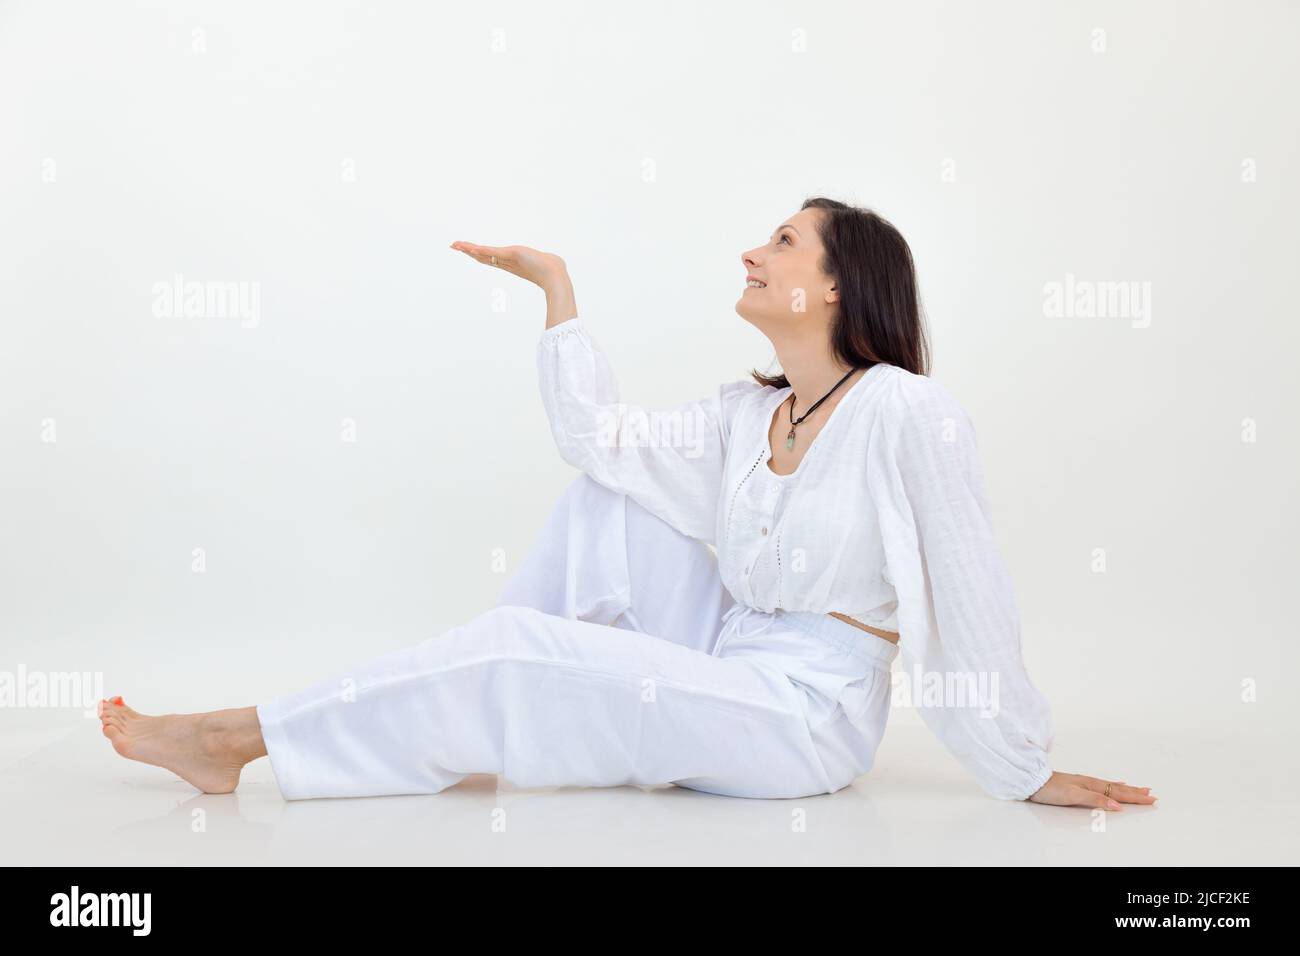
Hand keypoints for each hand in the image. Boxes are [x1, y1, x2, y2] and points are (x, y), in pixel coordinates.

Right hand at [450, 241, 567, 291]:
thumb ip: (546, 261)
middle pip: (483, 256)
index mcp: (511, 263)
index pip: (490, 257)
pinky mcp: (512, 256)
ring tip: (456, 245)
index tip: (467, 250)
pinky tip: (472, 249)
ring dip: (469, 249)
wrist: (554, 275)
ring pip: (484, 255)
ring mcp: (508, 261)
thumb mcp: (544, 261)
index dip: (478, 254)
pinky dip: (482, 251)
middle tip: (454, 246)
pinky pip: (493, 253)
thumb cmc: (551, 269)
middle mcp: (506, 263)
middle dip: (468, 251)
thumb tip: (555, 261)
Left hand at [1026, 771, 1156, 810]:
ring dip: (1126, 789)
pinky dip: (1112, 786)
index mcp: (1091, 785)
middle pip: (1117, 788)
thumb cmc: (1050, 788)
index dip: (1134, 796)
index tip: (1150, 798)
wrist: (1031, 781)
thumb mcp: (1073, 795)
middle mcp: (1090, 782)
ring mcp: (1084, 783)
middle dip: (1135, 792)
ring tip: (1139, 789)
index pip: (1118, 792)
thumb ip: (1095, 799)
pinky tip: (1114, 785)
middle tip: (1151, 795)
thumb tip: (1117, 805)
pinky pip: (1102, 785)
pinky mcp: (1078, 785)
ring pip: (1111, 786)